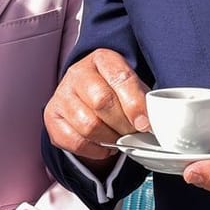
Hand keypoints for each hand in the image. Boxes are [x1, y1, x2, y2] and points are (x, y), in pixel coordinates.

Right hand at [43, 49, 150, 168]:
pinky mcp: (52, 116)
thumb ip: (145, 100)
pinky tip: (104, 145)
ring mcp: (62, 94)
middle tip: (133, 133)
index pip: (119, 78)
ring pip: (88, 125)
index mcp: (102, 59)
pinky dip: (95, 149)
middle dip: (123, 124)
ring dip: (109, 138)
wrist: (86, 98)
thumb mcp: (132, 87)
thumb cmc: (115, 93)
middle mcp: (78, 73)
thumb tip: (158, 123)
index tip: (146, 124)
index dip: (135, 103)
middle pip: (102, 101)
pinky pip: (74, 141)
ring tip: (119, 139)